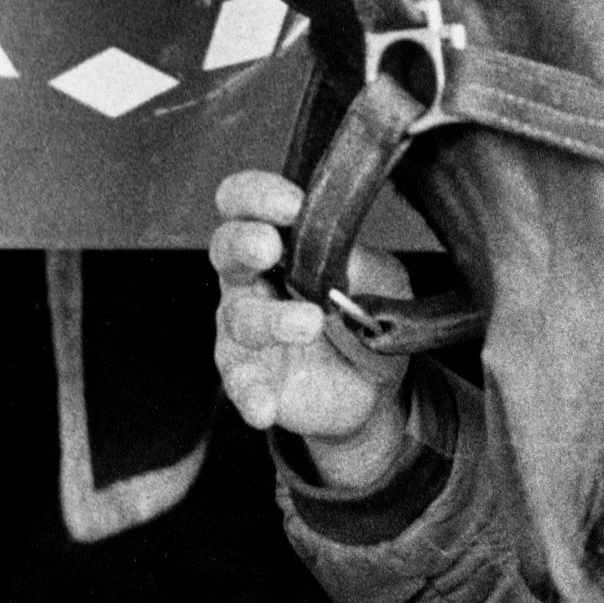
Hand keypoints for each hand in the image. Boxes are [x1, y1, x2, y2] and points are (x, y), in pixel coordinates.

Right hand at [210, 168, 411, 488]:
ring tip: (309, 323)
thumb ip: (355, 258)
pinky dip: (251, 393)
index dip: (258, 196)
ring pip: (239, 315)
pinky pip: (240, 382)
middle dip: (243, 242)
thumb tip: (339, 242)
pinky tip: (265, 406)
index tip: (291, 202)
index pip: (247, 203)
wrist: (377, 379)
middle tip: (269, 246)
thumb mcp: (377, 275)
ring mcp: (245, 327)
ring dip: (271, 318)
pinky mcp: (248, 375)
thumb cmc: (366, 309)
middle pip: (226, 248)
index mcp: (279, 239)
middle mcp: (252, 278)